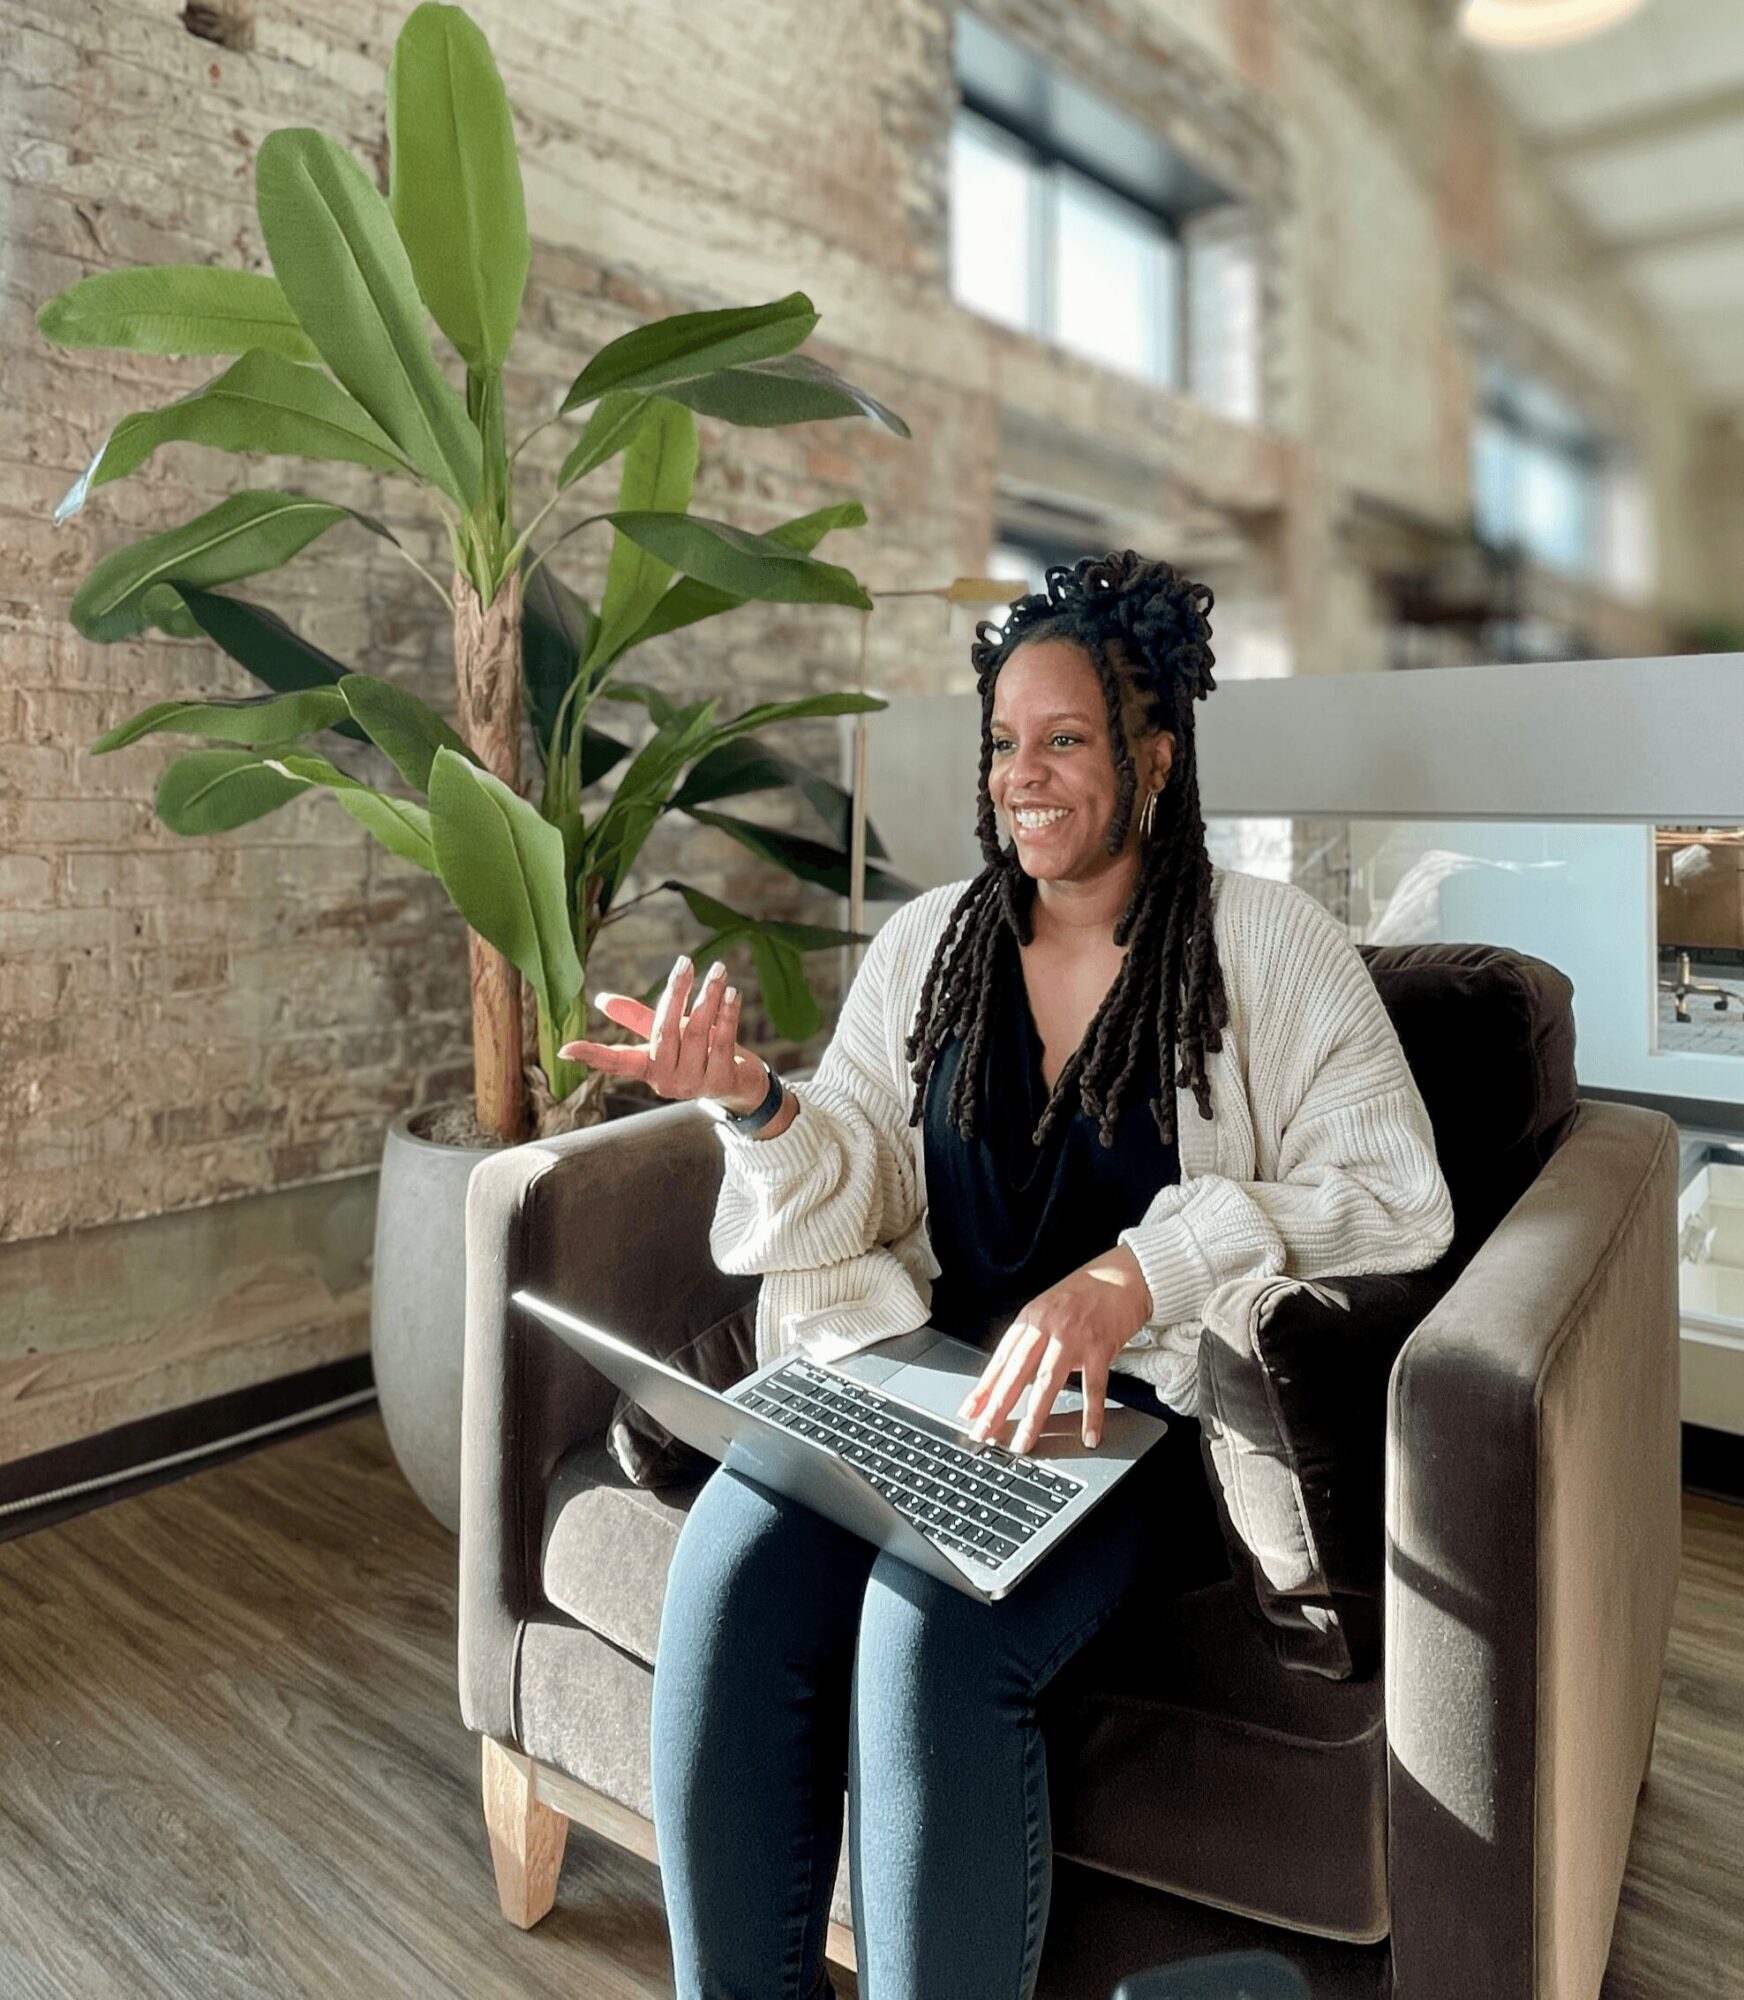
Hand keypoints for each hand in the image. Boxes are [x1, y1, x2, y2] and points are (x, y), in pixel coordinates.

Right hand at [557, 956, 764, 1110]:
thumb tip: (601, 1000)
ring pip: (696, 1033)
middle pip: (664, 1032)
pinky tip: (732, 993)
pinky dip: (727, 1015)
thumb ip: (638, 1018)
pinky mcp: (721, 1083)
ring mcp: (693, 1085)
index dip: (592, 1055)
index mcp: (648, 1068)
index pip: (616, 1062)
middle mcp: (666, 1081)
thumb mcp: (668, 1036)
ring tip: (718, 970)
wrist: (739, 1085)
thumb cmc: (698, 1054)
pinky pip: (722, 1042)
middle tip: (685, 963)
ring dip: (708, 998)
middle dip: (675, 994)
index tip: (565, 1050)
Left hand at [954, 1247, 1152, 1453]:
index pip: (1001, 1360)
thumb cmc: (1084, 1294)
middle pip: (1016, 1375)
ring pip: (1047, 1383)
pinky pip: (1094, 1386)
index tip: (969, 1412)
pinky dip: (1092, 1414)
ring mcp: (1073, 1337)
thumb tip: (1012, 1379)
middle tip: (984, 1434)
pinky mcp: (1100, 1346)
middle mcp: (1046, 1327)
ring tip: (1023, 1443)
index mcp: (1030, 1319)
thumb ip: (1031, 1343)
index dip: (983, 1388)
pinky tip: (1088, 1435)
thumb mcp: (1048, 1311)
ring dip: (1034, 1417)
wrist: (1122, 1275)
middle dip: (997, 1408)